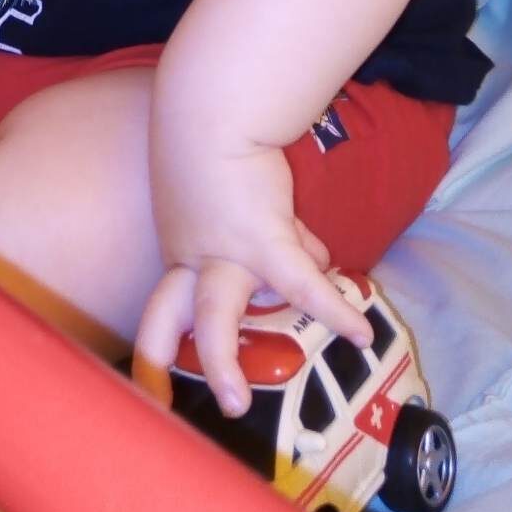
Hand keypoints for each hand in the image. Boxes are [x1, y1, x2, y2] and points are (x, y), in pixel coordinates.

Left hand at [135, 139, 370, 417]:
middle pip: (165, 315)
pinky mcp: (262, 239)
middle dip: (157, 361)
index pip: (166, 302)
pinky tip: (360, 333)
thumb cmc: (219, 138)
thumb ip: (270, 232)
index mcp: (182, 247)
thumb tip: (319, 261)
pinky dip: (333, 308)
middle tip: (158, 404)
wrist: (216, 105)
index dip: (158, 341)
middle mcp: (192, 255)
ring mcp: (223, 251)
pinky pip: (301, 284)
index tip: (151, 383)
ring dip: (220, 363)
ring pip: (213, 315)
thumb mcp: (229, 193)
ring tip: (234, 406)